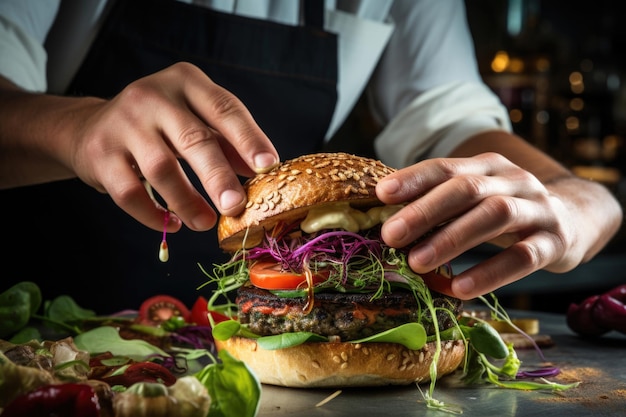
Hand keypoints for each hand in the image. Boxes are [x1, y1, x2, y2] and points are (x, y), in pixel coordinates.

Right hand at [66, 62, 278, 231]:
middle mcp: (152, 96)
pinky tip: (172, 223)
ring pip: (161, 169)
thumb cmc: (157, 126)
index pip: (224, 108)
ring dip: (188, 202)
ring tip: (205, 222)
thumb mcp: (193, 120)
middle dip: (218, 177)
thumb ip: (226, 141)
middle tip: (237, 206)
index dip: (249, 138)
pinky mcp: (100, 154)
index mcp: (185, 82)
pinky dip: (154, 214)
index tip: (268, 165)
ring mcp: (123, 124)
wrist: (89, 127)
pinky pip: (130, 192)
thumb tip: (262, 169)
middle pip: (193, 139)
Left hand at [375, 152, 620, 299]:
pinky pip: (523, 257)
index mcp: (486, 166)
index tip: (381, 195)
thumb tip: (384, 220)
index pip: (446, 167)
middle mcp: (513, 180)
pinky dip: (489, 272)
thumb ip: (438, 204)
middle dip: (426, 212)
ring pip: (495, 216)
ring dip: (452, 240)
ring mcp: (537, 209)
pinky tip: (459, 288)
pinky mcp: (555, 242)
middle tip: (390, 236)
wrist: (573, 219)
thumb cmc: (505, 210)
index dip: (414, 179)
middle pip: (467, 190)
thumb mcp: (475, 198)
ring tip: (417, 264)